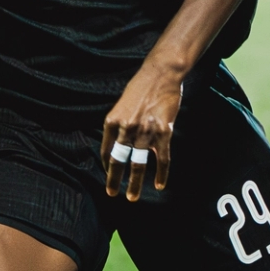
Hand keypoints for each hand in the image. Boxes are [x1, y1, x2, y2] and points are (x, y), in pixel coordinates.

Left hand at [100, 56, 186, 203]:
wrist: (161, 74)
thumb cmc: (142, 87)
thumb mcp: (122, 104)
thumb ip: (119, 124)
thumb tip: (117, 143)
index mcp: (112, 121)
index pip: (106, 151)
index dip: (107, 166)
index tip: (108, 175)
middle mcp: (126, 128)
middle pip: (118, 161)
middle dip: (114, 180)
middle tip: (112, 193)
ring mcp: (145, 132)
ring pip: (138, 164)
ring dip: (135, 183)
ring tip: (132, 197)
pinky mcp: (163, 132)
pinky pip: (162, 159)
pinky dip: (161, 174)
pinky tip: (160, 184)